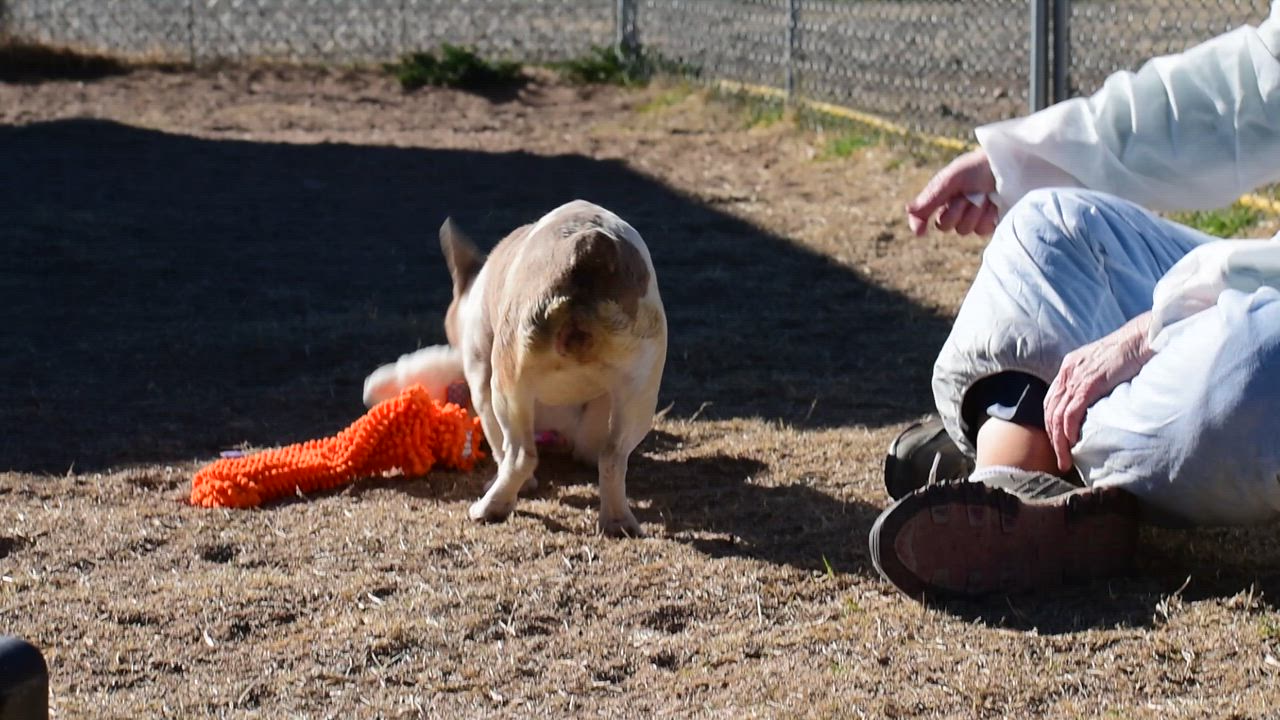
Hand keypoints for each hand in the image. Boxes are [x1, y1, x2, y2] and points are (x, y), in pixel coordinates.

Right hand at [906, 148, 997, 236]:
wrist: (1010, 165)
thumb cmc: (978, 167)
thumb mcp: (952, 178)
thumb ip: (931, 197)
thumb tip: (908, 210)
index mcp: (940, 196)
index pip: (922, 215)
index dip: (918, 224)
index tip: (920, 232)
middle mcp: (953, 209)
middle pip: (944, 226)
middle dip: (956, 212)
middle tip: (967, 196)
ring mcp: (971, 218)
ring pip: (963, 230)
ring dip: (974, 213)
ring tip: (984, 196)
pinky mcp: (988, 223)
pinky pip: (981, 230)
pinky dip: (988, 216)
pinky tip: (994, 203)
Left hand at [1044, 313, 1154, 471]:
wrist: (1143, 337)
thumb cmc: (1131, 352)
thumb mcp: (1105, 367)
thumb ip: (1096, 383)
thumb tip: (1098, 405)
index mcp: (1069, 367)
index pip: (1052, 400)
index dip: (1052, 423)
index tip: (1059, 442)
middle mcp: (1067, 371)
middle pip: (1049, 410)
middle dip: (1052, 438)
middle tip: (1060, 458)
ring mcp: (1076, 377)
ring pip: (1057, 415)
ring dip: (1059, 441)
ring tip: (1065, 459)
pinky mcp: (1089, 383)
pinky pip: (1071, 412)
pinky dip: (1068, 430)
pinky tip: (1072, 443)